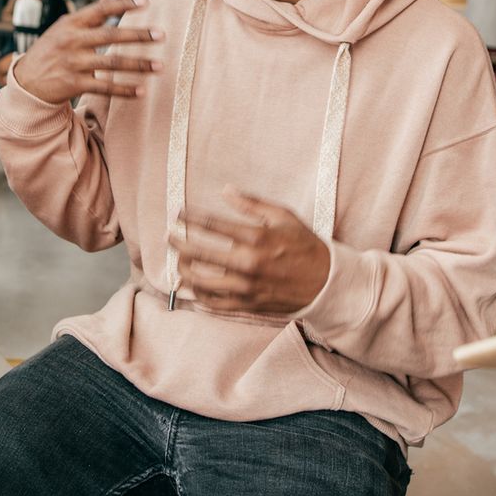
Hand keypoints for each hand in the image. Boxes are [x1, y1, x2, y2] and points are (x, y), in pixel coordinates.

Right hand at [8, 0, 162, 106]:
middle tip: (161, 35)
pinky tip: (141, 91)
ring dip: (138, 65)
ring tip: (160, 66)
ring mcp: (73, 63)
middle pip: (111, 35)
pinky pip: (105, 87)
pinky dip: (124, 90)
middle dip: (138, 35)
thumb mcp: (61, 29)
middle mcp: (72, 41)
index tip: (145, 3)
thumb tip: (108, 2)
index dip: (123, 4)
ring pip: (112, 63)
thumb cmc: (49, 51)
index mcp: (71, 24)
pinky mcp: (74, 84)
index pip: (100, 9)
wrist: (26, 82)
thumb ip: (85, 18)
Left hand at [176, 188, 331, 314]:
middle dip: (178, 243)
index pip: (212, 225)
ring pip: (201, 281)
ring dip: (183, 270)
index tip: (178, 214)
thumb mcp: (284, 216)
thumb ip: (252, 203)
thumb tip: (225, 190)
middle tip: (170, 237)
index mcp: (258, 237)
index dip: (189, 218)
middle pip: (200, 254)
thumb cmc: (304, 245)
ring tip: (178, 261)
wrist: (326, 282)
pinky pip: (214, 303)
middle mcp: (249, 263)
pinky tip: (190, 287)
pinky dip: (198, 295)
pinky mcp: (248, 305)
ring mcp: (247, 287)